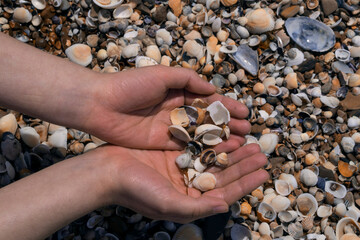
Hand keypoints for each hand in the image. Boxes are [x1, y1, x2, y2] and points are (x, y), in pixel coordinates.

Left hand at [0, 34, 248, 149]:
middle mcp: (178, 111)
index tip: (246, 113)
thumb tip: (211, 89)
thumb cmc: (131, 86)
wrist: (101, 106)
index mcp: (178, 92)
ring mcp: (171, 128)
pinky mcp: (163, 144)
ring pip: (201, 134)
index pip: (209, 100)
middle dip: (229, 124)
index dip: (227, 106)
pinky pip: (187, 146)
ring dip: (220, 138)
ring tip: (241, 143)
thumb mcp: (162, 75)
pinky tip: (219, 153)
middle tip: (248, 132)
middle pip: (208, 119)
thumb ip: (188, 80)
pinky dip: (203, 149)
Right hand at [104, 143, 268, 222]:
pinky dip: (214, 142)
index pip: (224, 193)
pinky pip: (200, 146)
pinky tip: (227, 136)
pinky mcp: (174, 152)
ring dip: (232, 152)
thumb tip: (225, 207)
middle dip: (243, 165)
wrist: (107, 170)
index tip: (263, 173)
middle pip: (222, 175)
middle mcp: (188, 185)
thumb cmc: (136, 190)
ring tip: (250, 143)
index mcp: (189, 201)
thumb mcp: (168, 203)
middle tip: (261, 153)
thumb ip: (198, 208)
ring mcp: (182, 168)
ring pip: (214, 159)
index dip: (245, 183)